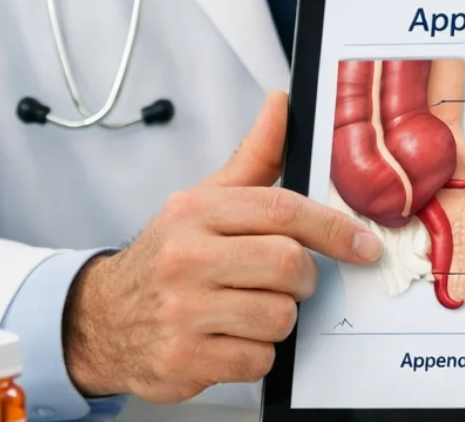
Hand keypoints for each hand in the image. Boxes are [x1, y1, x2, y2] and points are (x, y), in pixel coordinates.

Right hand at [63, 91, 382, 402]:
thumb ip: (253, 158)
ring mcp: (182, 311)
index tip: (363, 245)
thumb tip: (282, 104)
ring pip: (280, 317)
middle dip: (303, 280)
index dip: (334, 228)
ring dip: (278, 320)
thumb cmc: (169, 256)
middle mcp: (185, 257)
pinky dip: (255, 354)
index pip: (283, 211)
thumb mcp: (203, 201)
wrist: (102, 318)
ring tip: (247, 310)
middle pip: (289, 266)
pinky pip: (258, 360)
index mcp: (196, 211)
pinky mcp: (183, 359)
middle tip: (287, 282)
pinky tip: (229, 339)